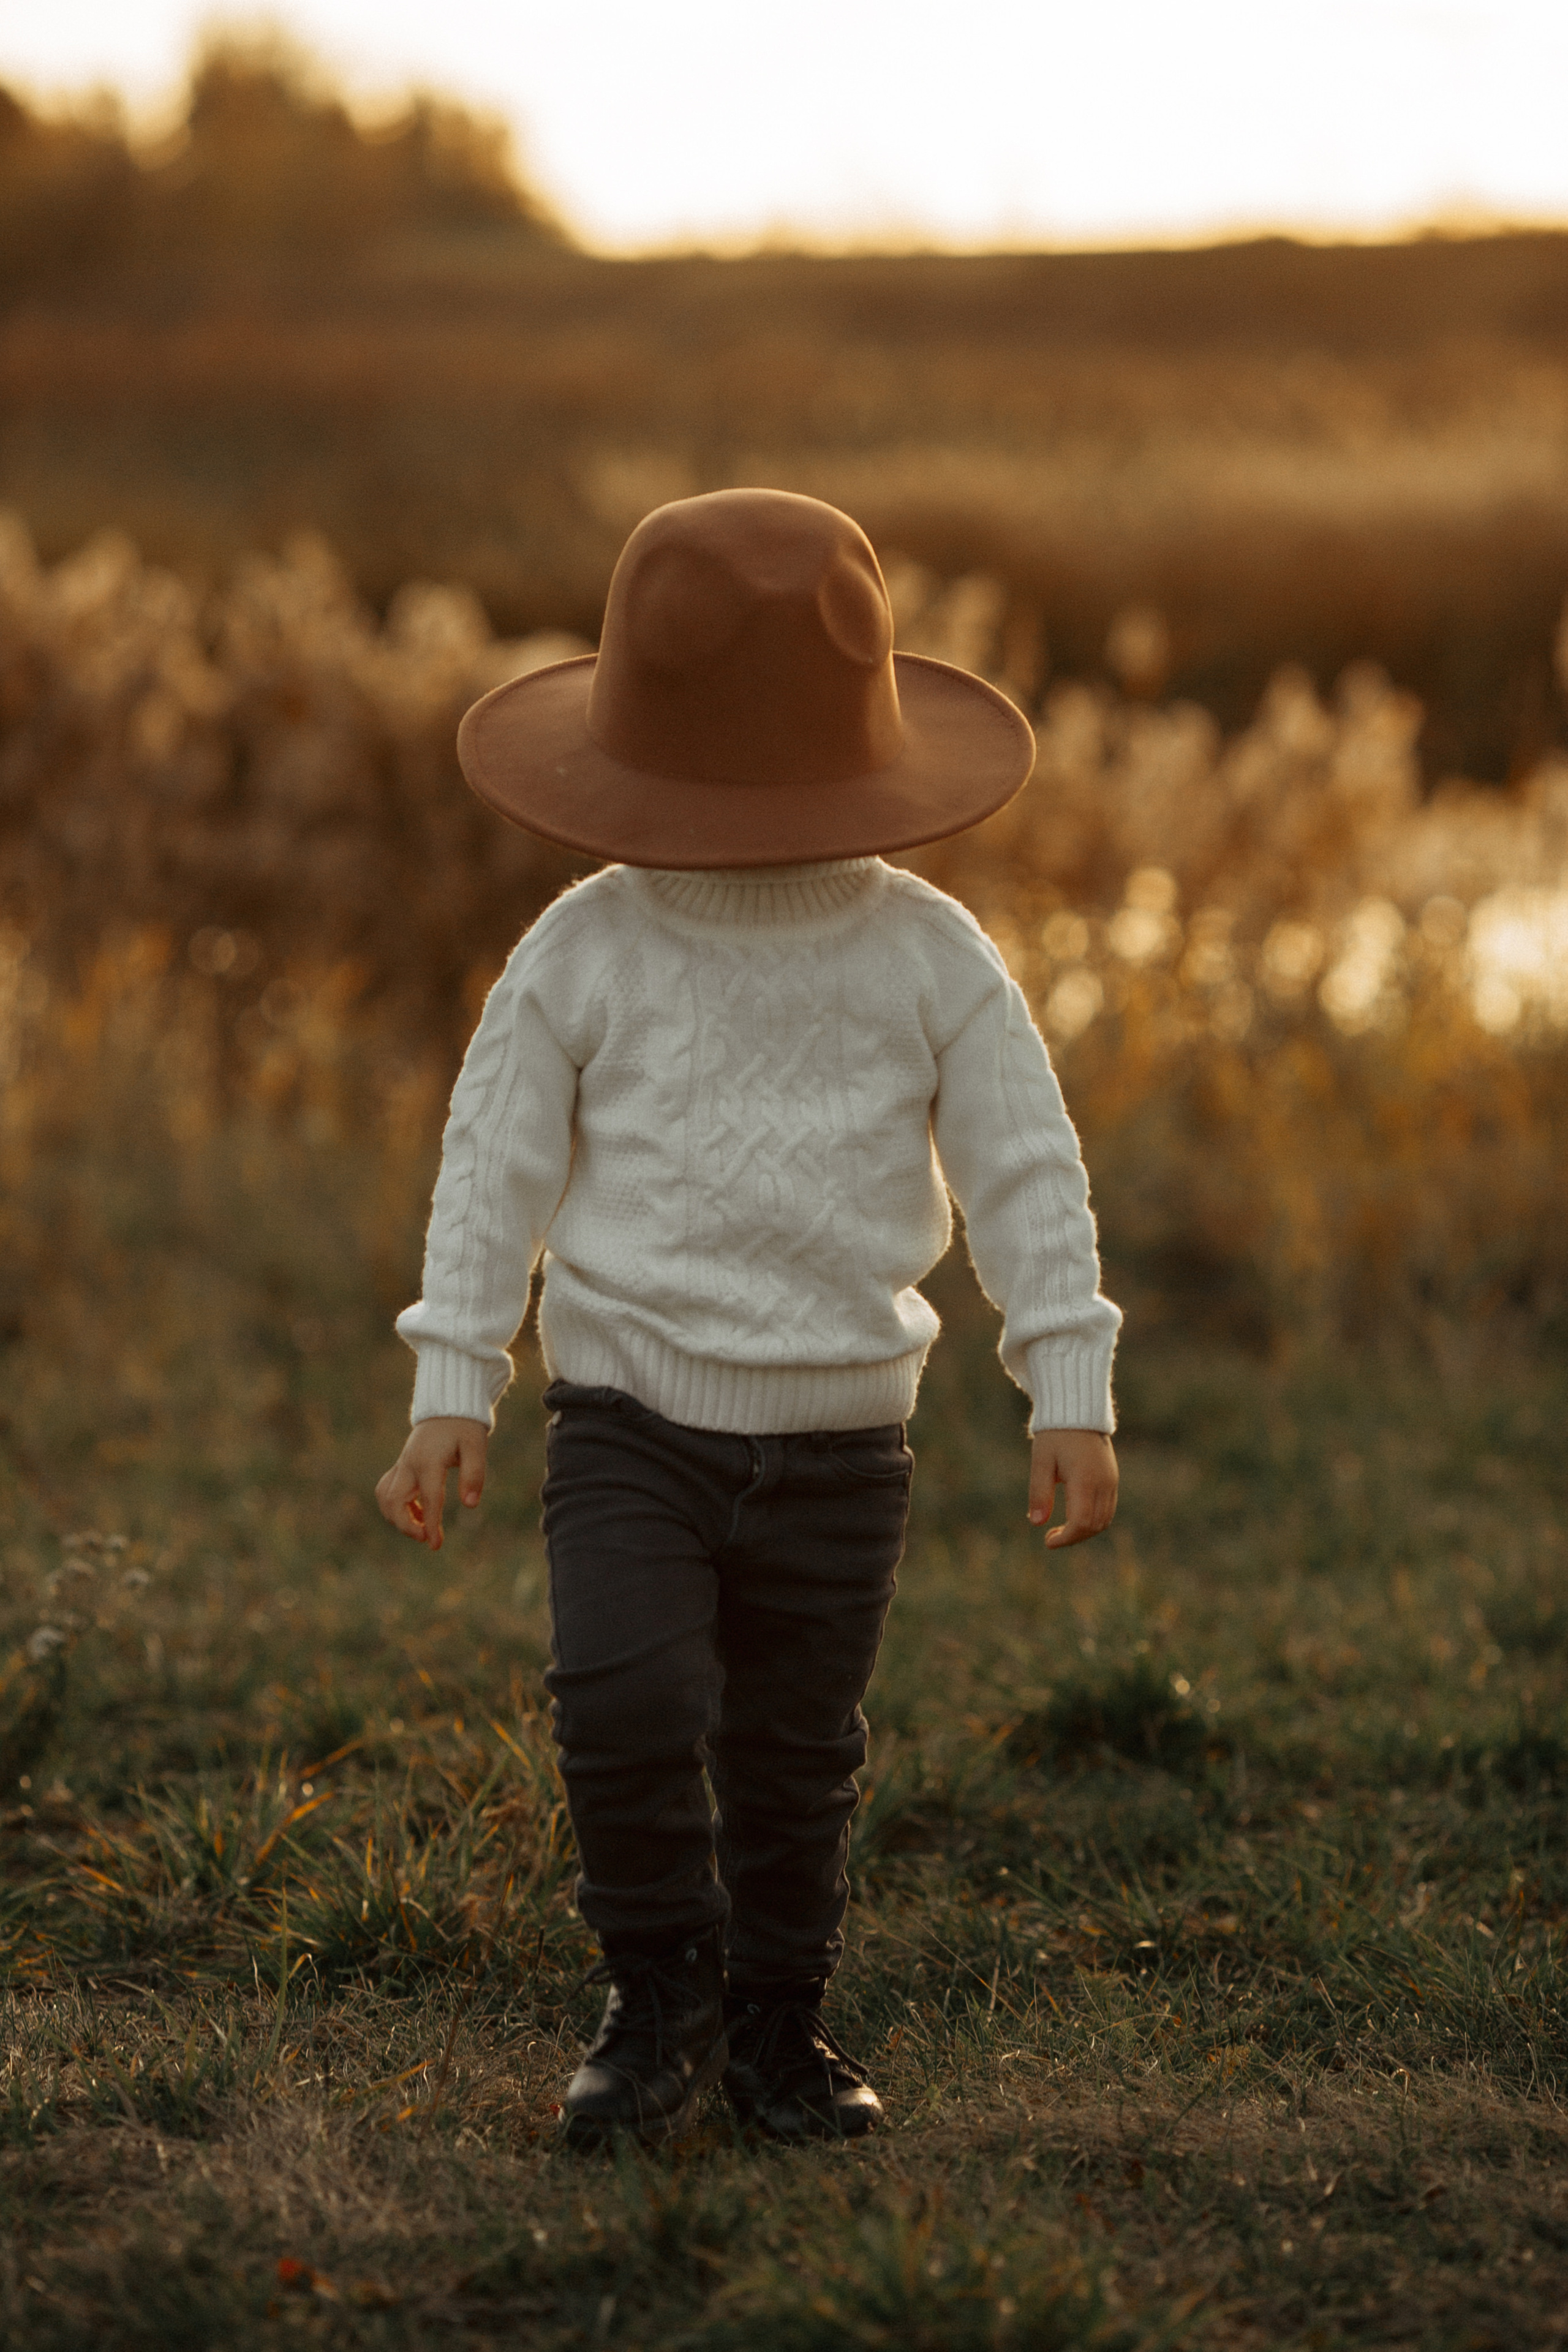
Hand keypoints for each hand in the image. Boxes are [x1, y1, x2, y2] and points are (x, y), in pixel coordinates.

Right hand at [376, 1417, 488, 1549]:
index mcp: (428, 1460)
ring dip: (398, 1517)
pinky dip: (397, 1507)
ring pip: (385, 1498)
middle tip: (428, 1538)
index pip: (428, 1498)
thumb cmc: (464, 1428)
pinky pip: (388, 1491)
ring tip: (423, 1526)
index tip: (435, 1545)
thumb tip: (470, 1504)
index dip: (431, 1524)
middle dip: (406, 1525)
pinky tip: (419, 1513)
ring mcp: (401, 1465)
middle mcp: (409, 1464)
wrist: (447, 1409)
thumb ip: (474, 1474)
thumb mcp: (476, 1447)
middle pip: (394, 1501)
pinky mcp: (400, 1467)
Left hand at [1028, 1428, 1117, 1548]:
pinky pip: (1108, 1508)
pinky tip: (1074, 1515)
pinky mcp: (1112, 1478)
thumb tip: (1036, 1523)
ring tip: (1061, 1529)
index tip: (1047, 1541)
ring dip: (1084, 1531)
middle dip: (1073, 1537)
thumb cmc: (1055, 1435)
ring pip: (1104, 1520)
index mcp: (1085, 1480)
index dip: (1065, 1538)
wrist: (1078, 1411)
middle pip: (1094, 1526)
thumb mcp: (1041, 1461)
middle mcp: (1103, 1483)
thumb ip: (1039, 1492)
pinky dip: (1093, 1519)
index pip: (1080, 1523)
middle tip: (1051, 1537)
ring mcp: (1111, 1481)